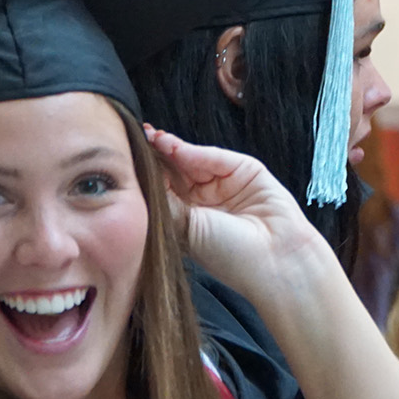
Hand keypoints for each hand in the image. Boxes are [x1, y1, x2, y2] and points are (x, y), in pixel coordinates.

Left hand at [145, 126, 334, 302]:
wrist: (275, 260)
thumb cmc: (230, 257)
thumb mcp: (186, 229)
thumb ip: (165, 201)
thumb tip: (138, 177)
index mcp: (190, 221)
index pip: (164, 191)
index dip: (146, 176)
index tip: (124, 161)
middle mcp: (206, 202)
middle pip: (176, 172)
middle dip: (156, 157)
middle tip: (132, 141)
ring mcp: (225, 186)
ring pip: (193, 161)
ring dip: (170, 149)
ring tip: (149, 138)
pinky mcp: (246, 171)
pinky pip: (216, 157)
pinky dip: (193, 151)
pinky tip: (171, 145)